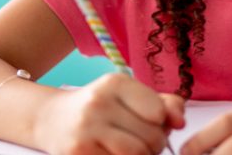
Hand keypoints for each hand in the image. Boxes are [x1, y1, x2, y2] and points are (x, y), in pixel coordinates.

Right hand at [35, 73, 185, 154]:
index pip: (158, 111)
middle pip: (151, 136)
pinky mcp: (78, 153)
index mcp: (115, 83)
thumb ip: (163, 104)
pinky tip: (114, 154)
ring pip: (137, 154)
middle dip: (154, 145)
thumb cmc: (99, 108)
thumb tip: (180, 122)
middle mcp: (98, 103)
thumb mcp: (128, 96)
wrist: (51, 119)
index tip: (151, 123)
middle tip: (141, 142)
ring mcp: (86, 130)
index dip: (162, 123)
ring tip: (131, 151)